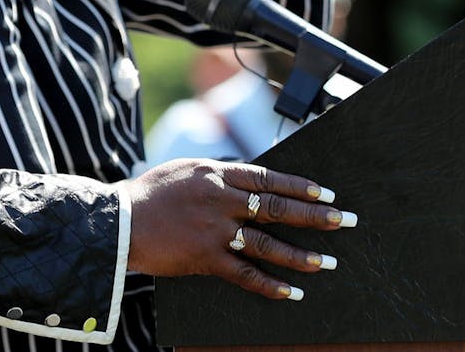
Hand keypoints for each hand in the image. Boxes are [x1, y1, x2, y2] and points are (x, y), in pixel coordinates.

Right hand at [123, 158, 354, 300]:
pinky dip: (269, 284)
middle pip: (278, 209)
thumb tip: (252, 183)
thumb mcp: (185, 171)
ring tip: (326, 263)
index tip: (326, 193)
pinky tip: (291, 292)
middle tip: (344, 221)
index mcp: (216, 174)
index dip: (300, 186)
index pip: (268, 178)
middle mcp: (221, 200)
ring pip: (268, 244)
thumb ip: (218, 176)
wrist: (120, 221)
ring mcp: (215, 231)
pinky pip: (245, 274)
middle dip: (316, 216)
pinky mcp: (205, 258)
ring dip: (301, 255)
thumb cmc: (150, 194)